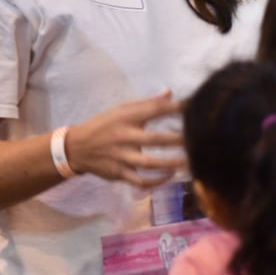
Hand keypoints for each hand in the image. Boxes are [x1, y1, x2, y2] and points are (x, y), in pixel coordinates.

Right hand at [65, 91, 185, 187]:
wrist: (76, 147)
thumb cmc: (104, 124)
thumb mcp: (122, 109)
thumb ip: (147, 103)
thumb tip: (170, 93)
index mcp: (127, 117)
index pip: (154, 111)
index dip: (175, 109)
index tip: (195, 107)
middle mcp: (124, 137)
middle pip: (154, 140)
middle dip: (177, 140)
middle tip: (199, 139)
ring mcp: (121, 157)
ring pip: (149, 164)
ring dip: (171, 164)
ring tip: (191, 163)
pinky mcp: (118, 173)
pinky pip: (139, 181)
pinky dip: (155, 181)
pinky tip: (171, 176)